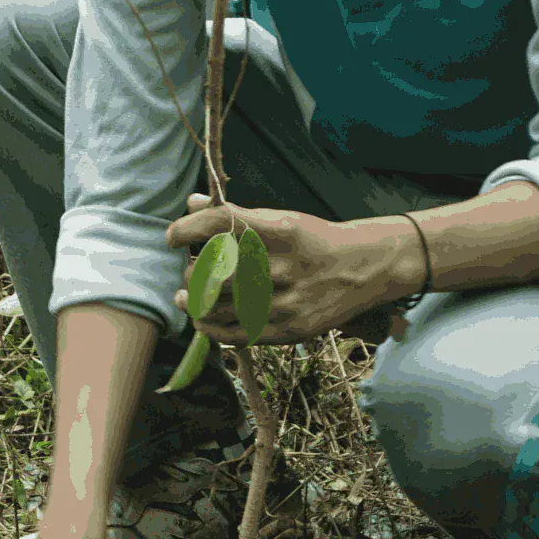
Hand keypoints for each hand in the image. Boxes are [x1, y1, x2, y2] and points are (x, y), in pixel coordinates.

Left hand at [165, 195, 422, 344]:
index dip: (187, 230)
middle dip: (192, 270)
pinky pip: (235, 335)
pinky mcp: (289, 330)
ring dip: (194, 299)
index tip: (174, 237)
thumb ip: (235, 214)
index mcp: (279, 230)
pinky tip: (203, 316)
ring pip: (218, 307)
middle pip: (211, 271)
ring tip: (188, 293)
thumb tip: (192, 204)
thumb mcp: (281, 218)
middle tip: (192, 267)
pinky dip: (211, 326)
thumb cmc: (315, 240)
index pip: (219, 224)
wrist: (364, 268)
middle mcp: (282, 266)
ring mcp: (286, 302)